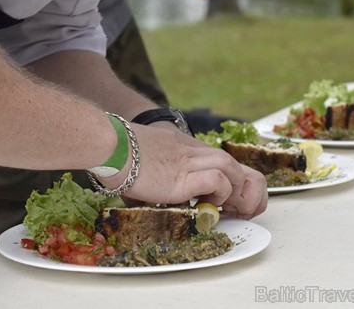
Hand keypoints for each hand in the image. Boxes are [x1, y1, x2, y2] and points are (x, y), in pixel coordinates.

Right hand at [101, 124, 267, 218]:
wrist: (107, 144)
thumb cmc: (117, 153)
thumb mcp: (145, 159)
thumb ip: (157, 171)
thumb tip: (147, 188)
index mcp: (185, 148)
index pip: (224, 160)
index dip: (235, 181)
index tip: (230, 202)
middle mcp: (191, 152)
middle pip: (236, 163)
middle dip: (245, 189)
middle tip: (238, 210)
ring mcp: (188, 163)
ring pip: (232, 168)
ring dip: (235, 191)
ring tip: (225, 208)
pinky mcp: (182, 177)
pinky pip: (216, 181)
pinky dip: (219, 193)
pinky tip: (205, 203)